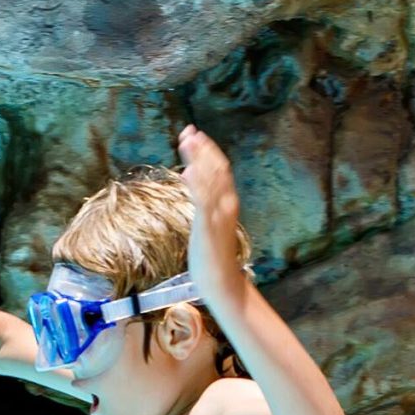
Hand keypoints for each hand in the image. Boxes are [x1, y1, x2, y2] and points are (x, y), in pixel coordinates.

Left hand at [177, 124, 249, 305]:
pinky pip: (203, 202)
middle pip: (216, 169)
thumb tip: (188, 173)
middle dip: (202, 148)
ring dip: (198, 159)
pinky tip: (188, 171)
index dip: (208, 149)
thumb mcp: (208, 220)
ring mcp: (218, 216)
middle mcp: (226, 205)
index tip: (195, 134)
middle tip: (187, 131)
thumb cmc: (213, 255)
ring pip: (210, 180)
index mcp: (228, 202)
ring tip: (186, 142)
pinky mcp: (208, 227)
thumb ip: (201, 197)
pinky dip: (197, 185)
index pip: (220, 168)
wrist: (222, 282)